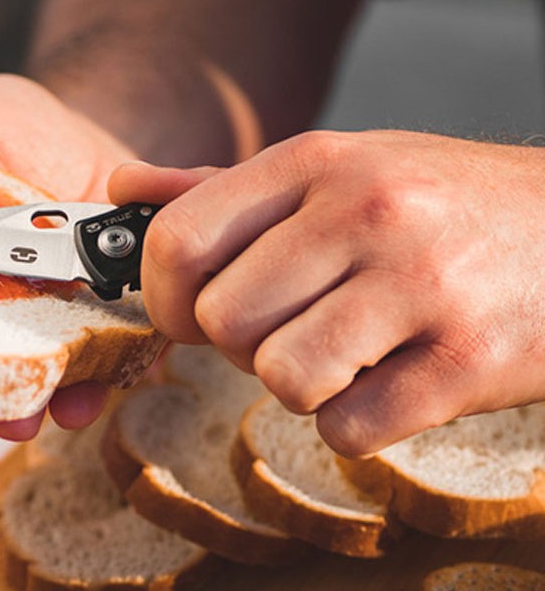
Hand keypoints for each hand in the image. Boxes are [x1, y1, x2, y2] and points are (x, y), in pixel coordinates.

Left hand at [110, 131, 544, 456]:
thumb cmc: (448, 207)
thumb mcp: (345, 170)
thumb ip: (229, 188)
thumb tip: (125, 187)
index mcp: (321, 161)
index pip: (179, 240)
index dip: (162, 297)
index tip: (190, 315)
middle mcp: (366, 212)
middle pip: (222, 324)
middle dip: (246, 348)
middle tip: (298, 330)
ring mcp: (420, 285)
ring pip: (279, 380)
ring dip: (304, 387)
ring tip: (352, 354)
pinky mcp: (465, 362)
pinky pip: (347, 429)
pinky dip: (359, 423)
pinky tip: (396, 382)